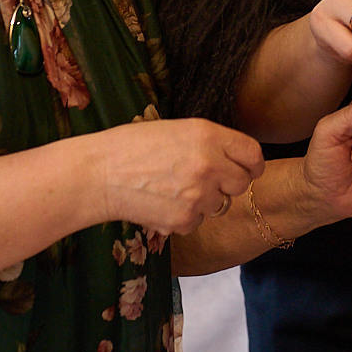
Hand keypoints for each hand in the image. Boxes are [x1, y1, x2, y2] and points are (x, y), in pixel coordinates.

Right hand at [89, 118, 264, 232]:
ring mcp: (198, 195)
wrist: (98, 174)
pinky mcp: (184, 220)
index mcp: (208, 135)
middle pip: (242, 183)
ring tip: (174, 188)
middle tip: (205, 180)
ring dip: (204, 201)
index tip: (248, 169)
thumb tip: (234, 159)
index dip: (252, 164)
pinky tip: (162, 202)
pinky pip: (197, 222)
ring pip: (219, 205)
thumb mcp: (176, 129)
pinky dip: (184, 217)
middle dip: (228, 184)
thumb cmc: (131, 146)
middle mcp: (209, 164)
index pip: (253, 154)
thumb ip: (209, 142)